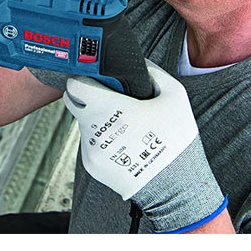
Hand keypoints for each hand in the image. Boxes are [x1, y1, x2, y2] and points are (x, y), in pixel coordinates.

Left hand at [64, 61, 225, 232]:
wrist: (178, 189)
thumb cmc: (177, 140)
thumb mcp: (175, 96)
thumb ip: (152, 72)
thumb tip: (137, 61)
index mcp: (110, 108)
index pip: (75, 85)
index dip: (82, 78)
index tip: (93, 78)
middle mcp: (94, 128)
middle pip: (73, 102)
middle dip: (85, 96)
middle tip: (106, 97)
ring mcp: (91, 149)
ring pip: (82, 123)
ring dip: (94, 119)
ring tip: (122, 124)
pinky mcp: (91, 165)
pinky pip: (88, 142)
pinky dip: (100, 139)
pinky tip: (122, 142)